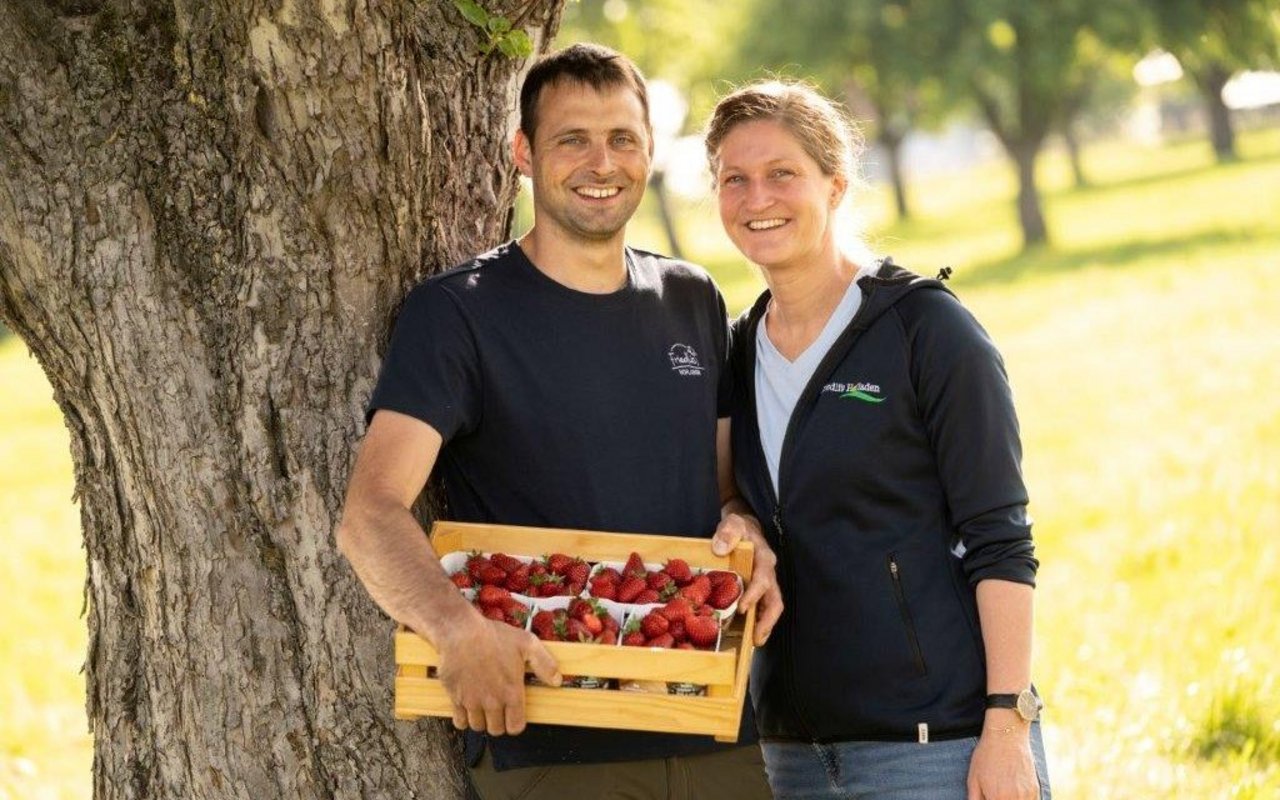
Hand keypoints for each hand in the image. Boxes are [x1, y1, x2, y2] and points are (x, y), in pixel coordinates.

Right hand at [434, 608, 560, 736]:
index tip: (513, 715)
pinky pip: (459, 721)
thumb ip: (545, 664)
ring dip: (481, 720)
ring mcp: (472, 702)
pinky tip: (467, 706)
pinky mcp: (455, 698)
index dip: (515, 723)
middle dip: (498, 722)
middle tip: (497, 709)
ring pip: (478, 726)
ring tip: (483, 706)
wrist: (461, 632)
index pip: (515, 727)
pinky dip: (463, 718)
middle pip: (496, 729)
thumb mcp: (527, 643)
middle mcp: (492, 701)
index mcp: (511, 692)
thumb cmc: (493, 637)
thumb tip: (556, 681)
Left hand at [712, 512, 782, 645]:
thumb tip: (720, 549)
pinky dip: (755, 622)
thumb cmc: (738, 528)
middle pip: (774, 601)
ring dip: (764, 627)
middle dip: (767, 621)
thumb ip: (728, 532)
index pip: (764, 580)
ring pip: (770, 608)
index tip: (743, 608)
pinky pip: (760, 609)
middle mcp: (769, 574)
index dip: (755, 596)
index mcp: (764, 559)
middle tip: (756, 639)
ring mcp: (765, 584)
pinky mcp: (757, 591)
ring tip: (753, 643)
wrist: (744, 529)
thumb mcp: (733, 523)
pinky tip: (745, 635)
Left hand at [967, 715, 1038, 799]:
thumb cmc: (987, 755)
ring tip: (1004, 790)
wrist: (1007, 736)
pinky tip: (1014, 792)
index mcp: (996, 798)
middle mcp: (1014, 799)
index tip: (988, 796)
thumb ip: (974, 799)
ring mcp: (1027, 795)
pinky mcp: (1035, 789)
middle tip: (995, 793)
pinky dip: (1022, 799)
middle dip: (998, 799)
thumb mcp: (973, 778)